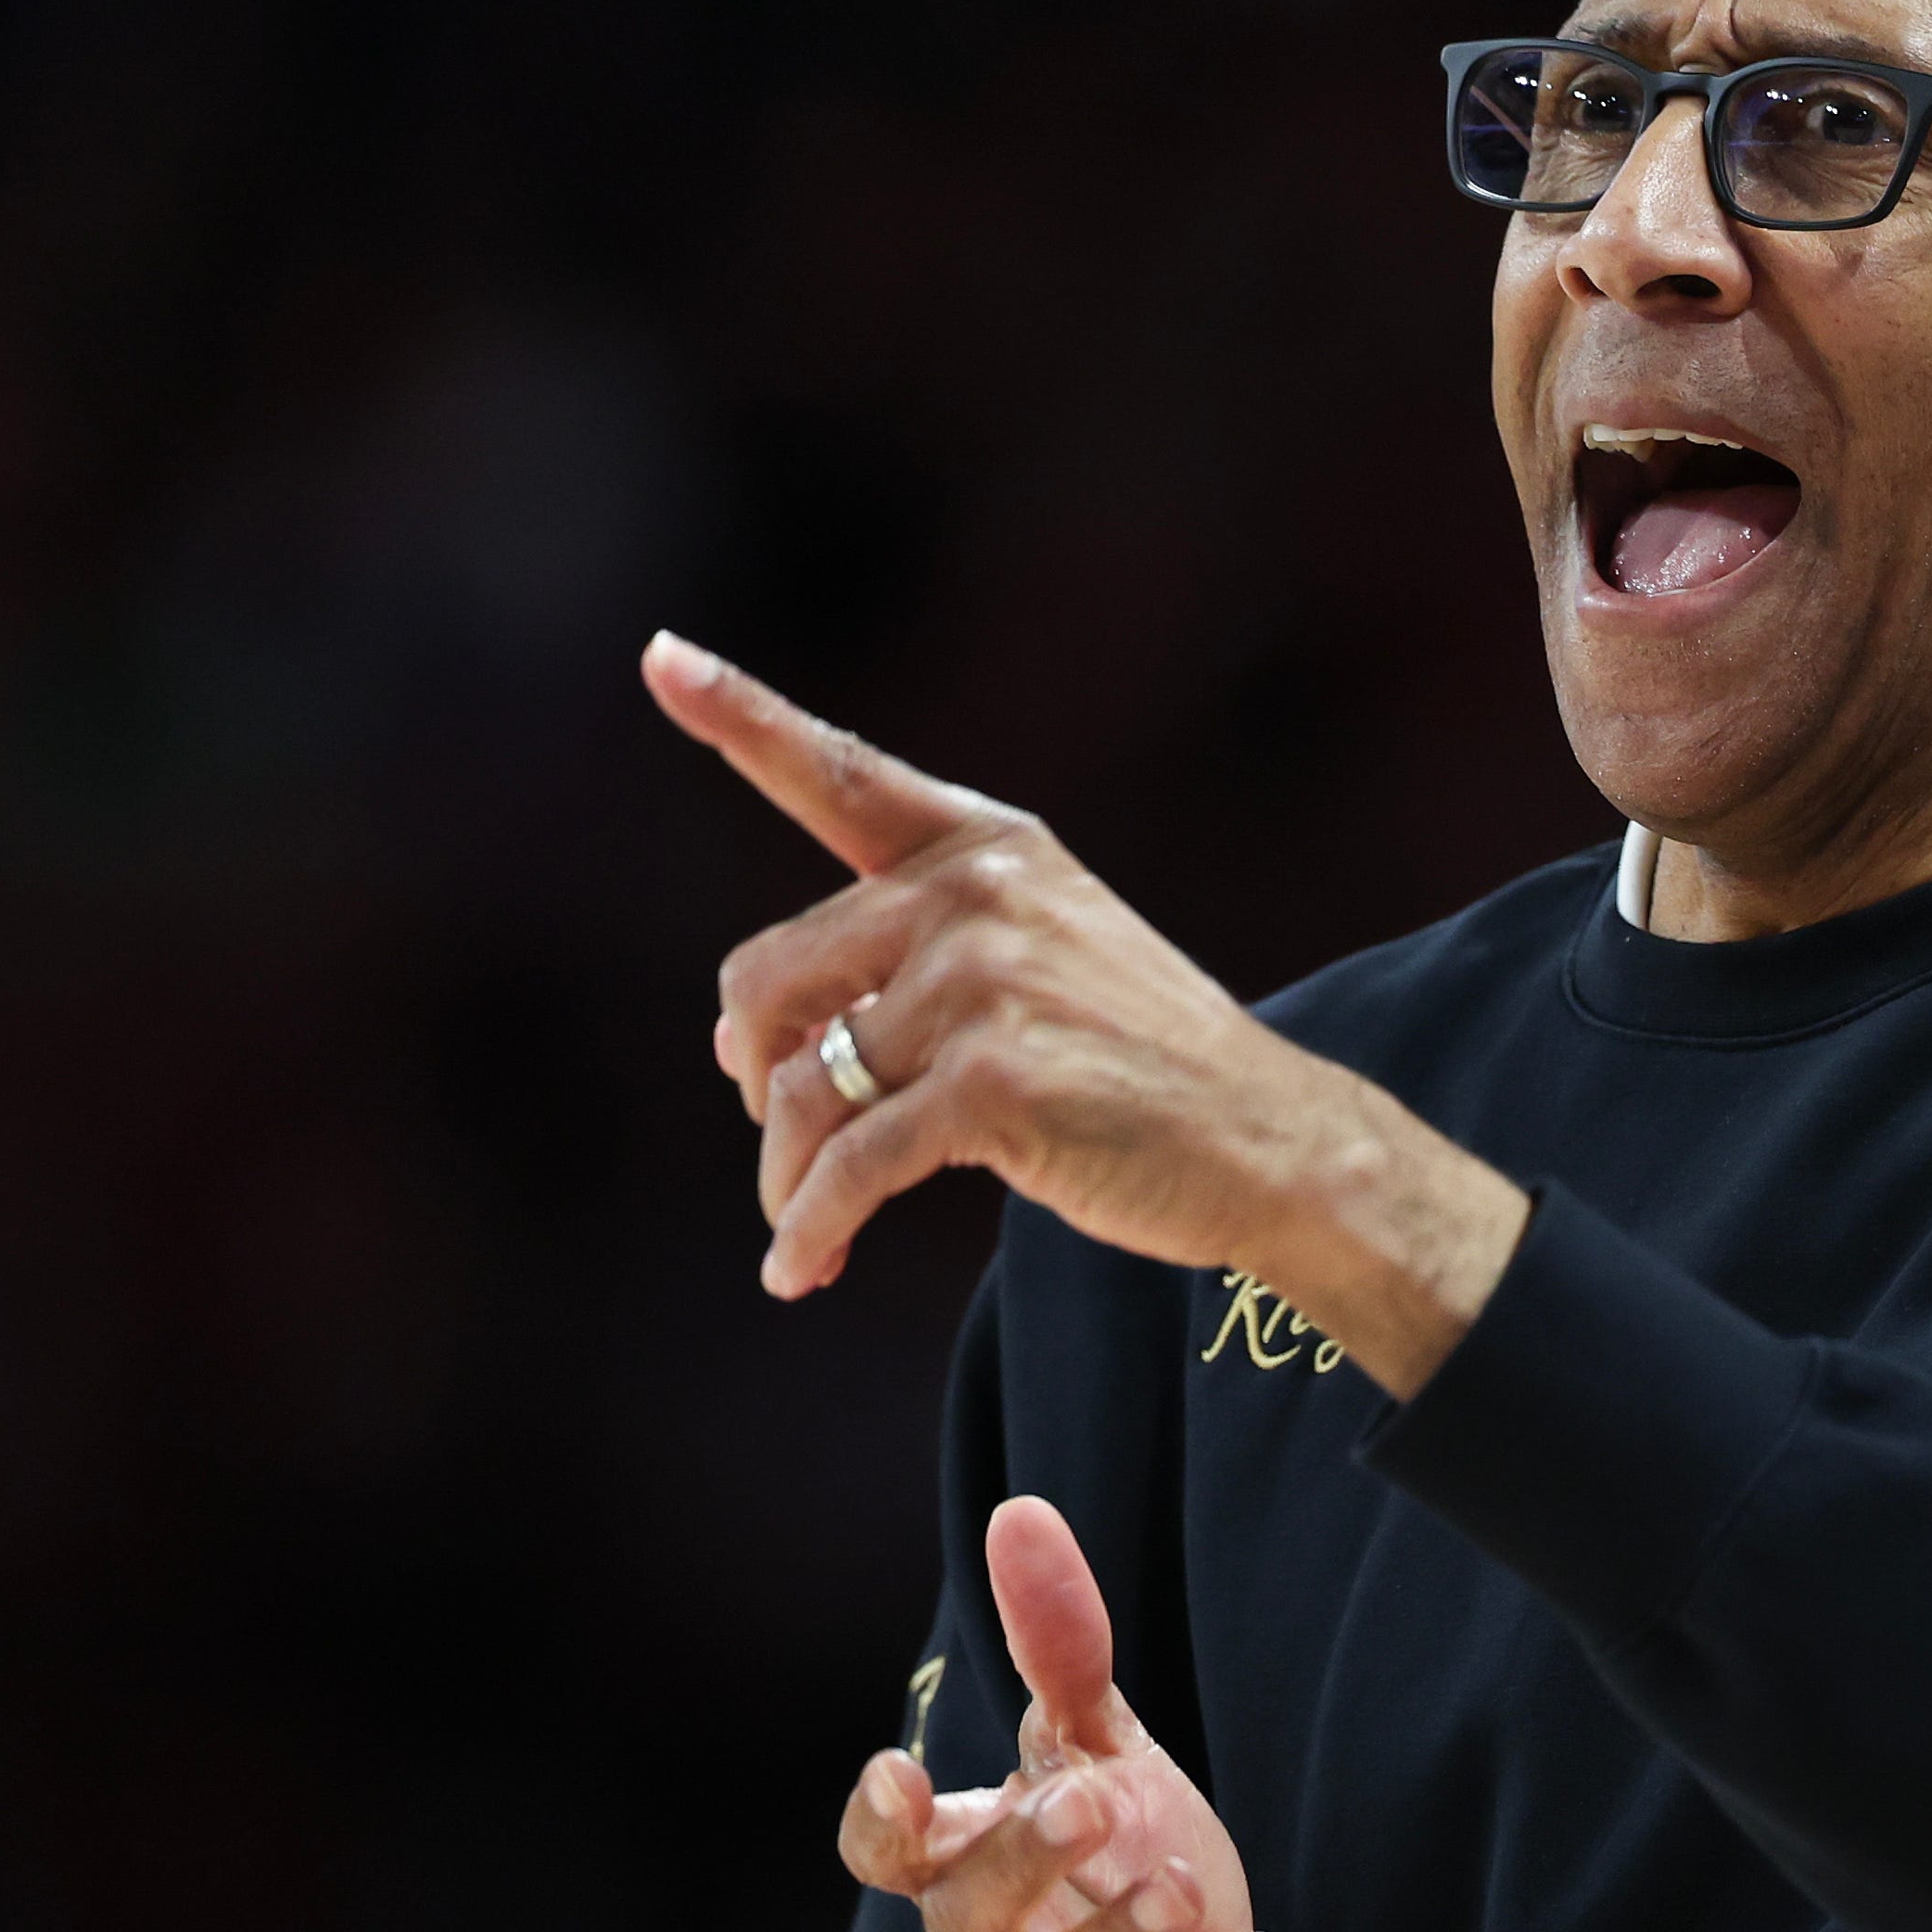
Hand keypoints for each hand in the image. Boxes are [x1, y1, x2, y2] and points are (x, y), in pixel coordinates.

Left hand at [643, 631, 1527, 1395]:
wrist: (1270, 1142)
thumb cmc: (1143, 1067)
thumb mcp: (1045, 964)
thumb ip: (907, 967)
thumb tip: (738, 1049)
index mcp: (989, 846)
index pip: (838, 774)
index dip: (741, 717)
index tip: (661, 659)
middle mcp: (978, 893)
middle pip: (768, 982)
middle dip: (759, 1082)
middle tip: (784, 1144)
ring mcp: (984, 983)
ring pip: (802, 1091)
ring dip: (789, 1179)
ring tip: (803, 1228)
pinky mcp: (990, 1083)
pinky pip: (849, 1167)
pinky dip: (812, 1230)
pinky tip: (802, 1272)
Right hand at [841, 1494, 1285, 1931]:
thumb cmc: (1123, 1871)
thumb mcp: (1102, 1754)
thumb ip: (1061, 1652)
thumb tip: (1023, 1513)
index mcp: (964, 1874)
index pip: (885, 1857)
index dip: (881, 1822)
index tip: (901, 1771)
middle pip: (964, 1924)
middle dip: (1020, 1864)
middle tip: (1089, 1802)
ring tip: (1183, 1887)